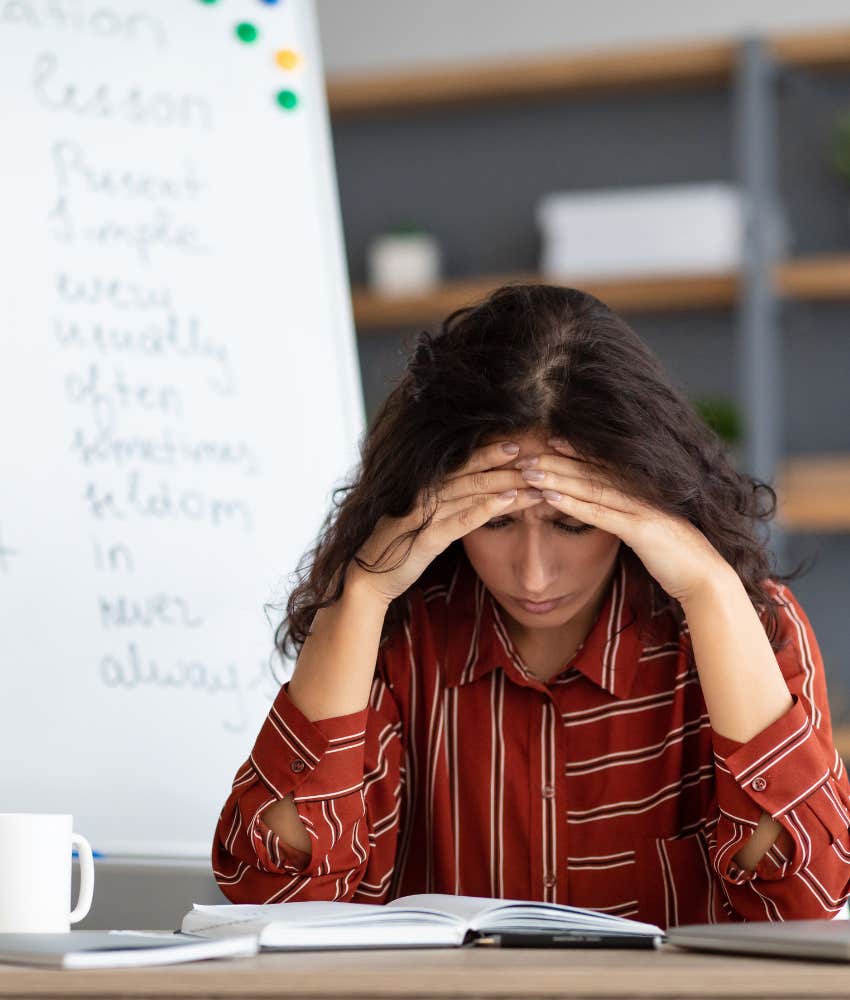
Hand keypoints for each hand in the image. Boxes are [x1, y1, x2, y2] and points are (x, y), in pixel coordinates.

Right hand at [350, 441, 544, 605]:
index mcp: (422, 487)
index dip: (488, 452)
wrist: (366, 579)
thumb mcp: (419, 521)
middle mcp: (423, 494)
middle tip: (536, 454)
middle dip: (505, 464)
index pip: (461, 463)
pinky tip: (510, 502)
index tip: (516, 444)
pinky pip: (462, 519)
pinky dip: (488, 508)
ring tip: (535, 480)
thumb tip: (468, 494)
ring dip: (507, 484)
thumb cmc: (395, 549)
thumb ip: (440, 505)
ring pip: (473, 491)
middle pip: (471, 472)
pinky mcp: (427, 538)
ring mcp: (424, 514)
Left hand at [513, 436, 731, 603]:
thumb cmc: (676, 558)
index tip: (549, 441)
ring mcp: (642, 509)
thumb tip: (612, 512)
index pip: (603, 465)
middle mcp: (642, 493)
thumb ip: (631, 517)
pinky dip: (572, 504)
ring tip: (529, 472)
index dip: (576, 451)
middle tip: (525, 454)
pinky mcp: (641, 530)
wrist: (706, 578)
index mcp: (644, 490)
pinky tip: (549, 497)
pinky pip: (600, 513)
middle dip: (557, 461)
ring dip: (557, 478)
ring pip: (591, 488)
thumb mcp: (649, 531)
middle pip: (592, 471)